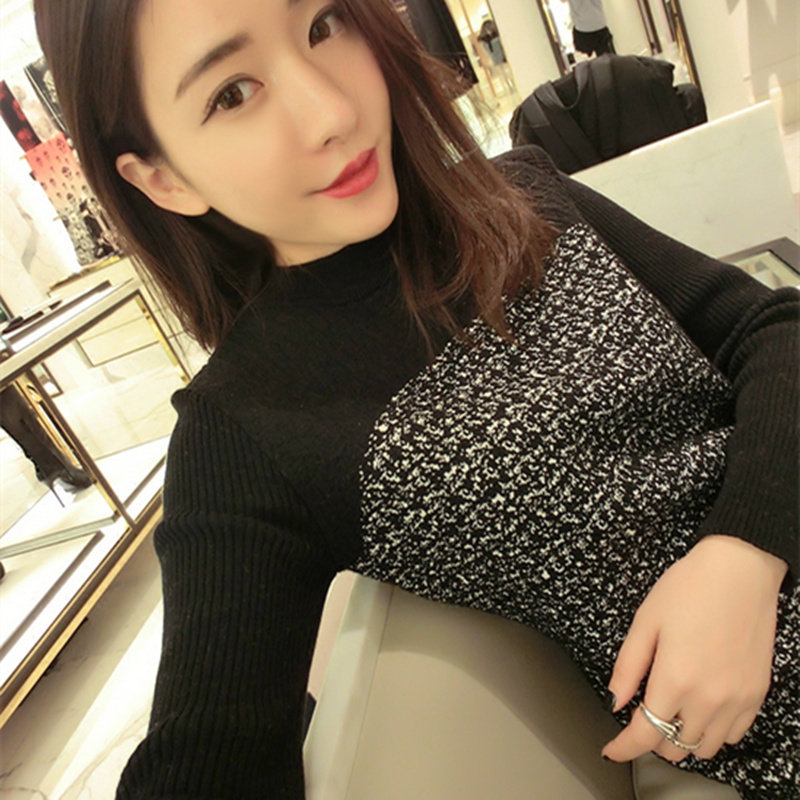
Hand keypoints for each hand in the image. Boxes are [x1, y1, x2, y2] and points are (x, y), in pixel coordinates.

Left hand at [601, 535, 786, 762]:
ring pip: (705, 748)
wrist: (739, 570)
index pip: (644, 734)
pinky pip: (734, 735)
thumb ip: (627, 667)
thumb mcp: (645, 622)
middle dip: (650, 737)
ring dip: (682, 739)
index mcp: (675, 679)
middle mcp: (709, 698)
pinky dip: (712, 732)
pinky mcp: (757, 694)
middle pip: (673, 746)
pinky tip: (700, 708)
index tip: (611, 749)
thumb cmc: (690, 587)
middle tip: (640, 715)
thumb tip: (614, 700)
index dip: (623, 748)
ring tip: (669, 713)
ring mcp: (737, 699)